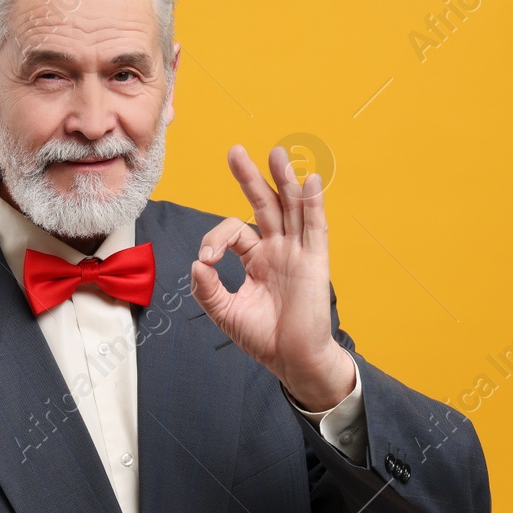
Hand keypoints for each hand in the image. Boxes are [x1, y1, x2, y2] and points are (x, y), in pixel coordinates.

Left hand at [191, 145, 356, 411]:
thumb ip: (207, 290)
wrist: (293, 360)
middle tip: (235, 151)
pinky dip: (313, 203)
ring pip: (291, 208)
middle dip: (250, 178)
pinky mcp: (315, 262)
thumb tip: (196, 263)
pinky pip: (315, 227)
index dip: (216, 238)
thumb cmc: (263, 337)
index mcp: (256, 258)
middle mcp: (278, 249)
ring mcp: (298, 253)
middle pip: (264, 204)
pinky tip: (309, 180)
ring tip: (276, 153)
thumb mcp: (225, 313)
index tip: (207, 259)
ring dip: (284, 180)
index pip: (234, 231)